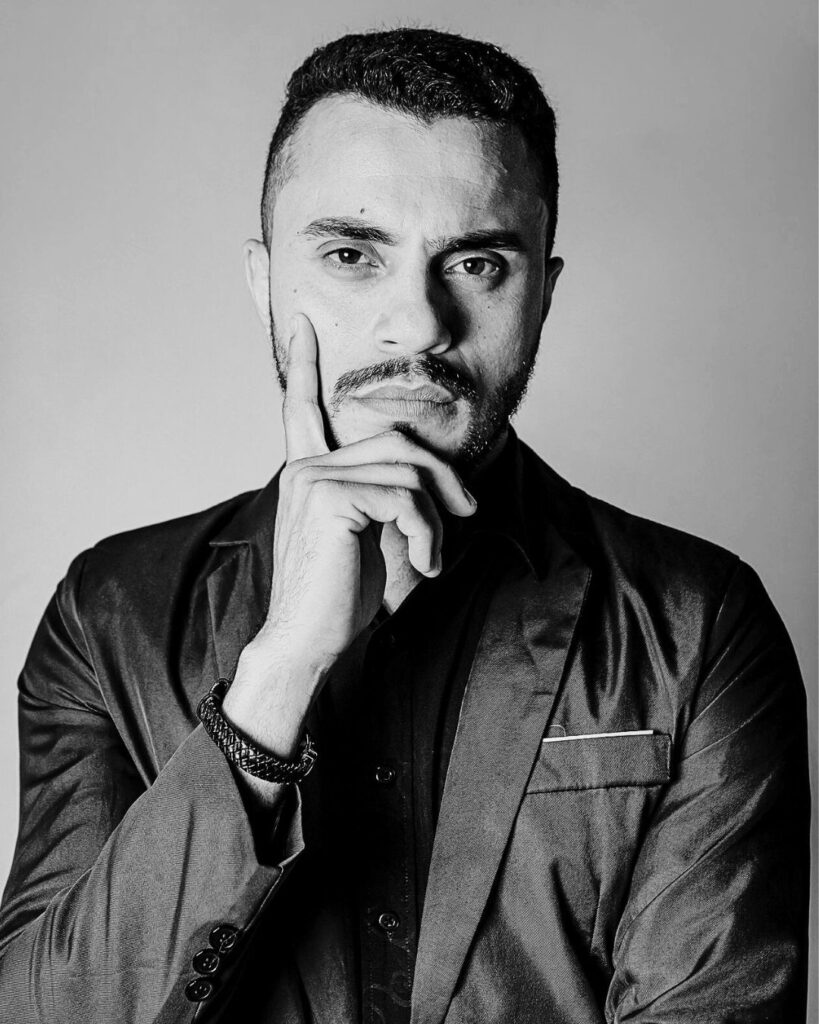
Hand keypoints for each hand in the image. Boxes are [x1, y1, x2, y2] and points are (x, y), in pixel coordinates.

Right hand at [224, 314, 475, 756]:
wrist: (308, 643)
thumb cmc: (339, 597)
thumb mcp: (372, 537)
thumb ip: (389, 497)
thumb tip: (436, 480)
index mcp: (309, 472)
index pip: (301, 408)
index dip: (302, 363)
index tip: (302, 321)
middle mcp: (305, 467)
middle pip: (396, 440)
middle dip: (443, 476)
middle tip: (467, 512)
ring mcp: (313, 478)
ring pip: (408, 469)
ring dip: (438, 516)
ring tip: (434, 556)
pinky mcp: (330, 498)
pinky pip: (405, 497)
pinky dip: (429, 533)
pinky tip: (425, 566)